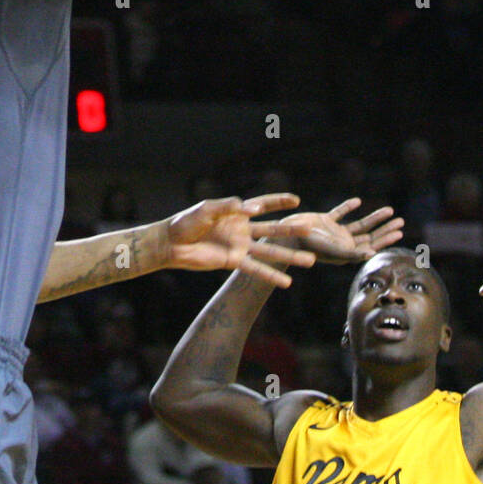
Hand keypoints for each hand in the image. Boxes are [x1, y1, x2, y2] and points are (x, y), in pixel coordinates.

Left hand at [165, 193, 315, 287]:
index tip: (296, 201)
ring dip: (289, 256)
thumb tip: (251, 208)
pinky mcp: (233, 262)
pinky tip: (286, 282)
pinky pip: (256, 269)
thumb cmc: (187, 222)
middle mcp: (242, 229)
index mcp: (236, 212)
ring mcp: (240, 247)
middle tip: (310, 228)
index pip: (262, 204)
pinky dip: (271, 275)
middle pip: (272, 229)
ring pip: (270, 251)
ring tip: (310, 260)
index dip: (278, 202)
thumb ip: (229, 206)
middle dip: (290, 230)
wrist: (172, 243)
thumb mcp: (207, 209)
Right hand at [251, 197, 403, 264]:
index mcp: (347, 253)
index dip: (386, 239)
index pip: (372, 245)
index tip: (399, 231)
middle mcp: (343, 244)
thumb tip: (372, 254)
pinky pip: (340, 213)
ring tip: (389, 210)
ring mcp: (335, 232)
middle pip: (370, 235)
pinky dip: (348, 207)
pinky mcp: (325, 221)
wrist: (287, 236)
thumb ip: (351, 253)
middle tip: (400, 222)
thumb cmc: (309, 246)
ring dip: (375, 218)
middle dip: (385, 229)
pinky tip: (358, 202)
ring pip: (360, 224)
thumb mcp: (333, 250)